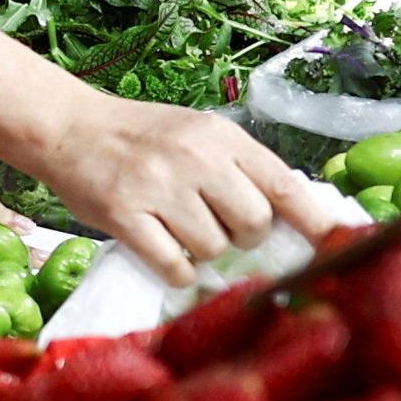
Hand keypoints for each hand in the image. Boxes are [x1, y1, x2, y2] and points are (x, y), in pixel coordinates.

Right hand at [21, 88, 315, 284]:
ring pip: (214, 249)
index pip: (286, 186)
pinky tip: (169, 257)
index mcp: (222, 137)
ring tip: (185, 234)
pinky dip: (178, 272)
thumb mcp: (199, 133)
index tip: (332, 249)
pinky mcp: (123, 215)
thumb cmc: (141, 136)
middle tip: (222, 230)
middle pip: (254, 225)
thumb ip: (243, 167)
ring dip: (206, 254)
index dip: (315, 224)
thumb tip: (298, 218)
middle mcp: (195, 158)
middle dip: (245, 238)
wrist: (68, 127)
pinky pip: (173, 266)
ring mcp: (158, 187)